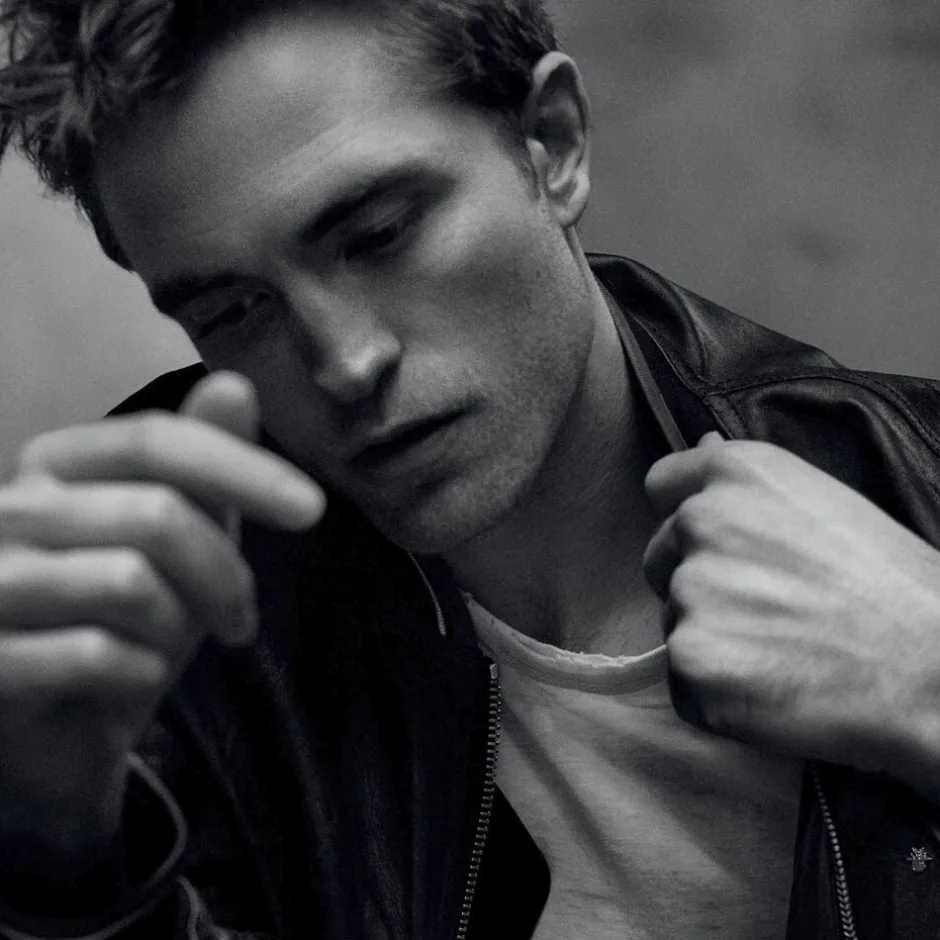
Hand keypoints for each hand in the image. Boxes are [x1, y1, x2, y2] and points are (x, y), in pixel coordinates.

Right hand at [0, 371, 323, 881]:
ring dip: (183, 626)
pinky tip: (136, 679)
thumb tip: (236, 385)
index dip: (243, 470)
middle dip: (225, 575)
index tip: (312, 510)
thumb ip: (202, 466)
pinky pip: (97, 654)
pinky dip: (142, 673)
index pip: (158, 440)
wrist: (55, 727)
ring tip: (180, 647)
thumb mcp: (177, 538)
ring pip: (130, 583)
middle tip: (242, 621)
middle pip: (157, 514)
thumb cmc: (122, 619)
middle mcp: (8, 510)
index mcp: (58, 464)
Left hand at [644, 433, 939, 796]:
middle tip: (767, 609)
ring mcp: (692, 589)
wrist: (934, 671)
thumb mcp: (823, 502)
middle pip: (659, 556)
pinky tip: (770, 688)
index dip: (683, 518)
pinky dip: (714, 693)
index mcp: (736, 473)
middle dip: (696, 582)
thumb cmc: (891, 589)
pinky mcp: (692, 657)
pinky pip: (683, 678)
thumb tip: (701, 446)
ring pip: (672, 618)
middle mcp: (702, 520)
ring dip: (709, 638)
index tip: (714, 547)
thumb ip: (747, 485)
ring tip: (781, 650)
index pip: (661, 484)